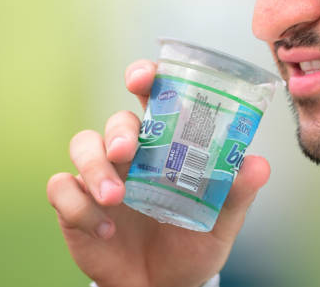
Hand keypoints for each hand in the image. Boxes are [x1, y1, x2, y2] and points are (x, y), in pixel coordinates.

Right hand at [47, 60, 270, 286]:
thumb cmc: (192, 242)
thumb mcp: (222, 220)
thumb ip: (237, 192)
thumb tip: (258, 165)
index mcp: (167, 144)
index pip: (153, 97)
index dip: (144, 77)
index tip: (143, 77)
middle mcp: (131, 153)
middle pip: (117, 120)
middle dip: (120, 129)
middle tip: (128, 150)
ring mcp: (100, 176)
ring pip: (82, 145)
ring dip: (95, 167)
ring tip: (115, 197)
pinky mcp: (75, 205)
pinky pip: (61, 188)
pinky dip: (79, 206)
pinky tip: (106, 229)